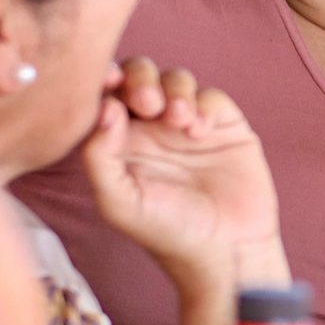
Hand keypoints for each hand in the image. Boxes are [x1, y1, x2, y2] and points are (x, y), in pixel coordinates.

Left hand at [81, 58, 285, 291]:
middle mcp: (152, 129)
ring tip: (178, 121)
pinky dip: (204, 105)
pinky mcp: (224, 126)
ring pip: (176, 79)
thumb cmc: (165, 232)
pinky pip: (211, 96)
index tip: (108, 81)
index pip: (106, 96)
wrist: (225, 249)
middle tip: (147, 103)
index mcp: (120, 143)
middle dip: (141, 78)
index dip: (104, 80)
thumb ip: (99, 156)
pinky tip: (199, 132)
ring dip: (174, 90)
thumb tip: (106, 107)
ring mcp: (188, 125)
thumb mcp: (118, 201)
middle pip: (140, 75)